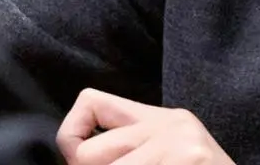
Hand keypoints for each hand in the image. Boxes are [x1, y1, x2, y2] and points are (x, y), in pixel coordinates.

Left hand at [58, 88, 235, 164]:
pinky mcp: (188, 162)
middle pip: (86, 154)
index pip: (91, 102)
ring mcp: (180, 148)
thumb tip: (75, 158)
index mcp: (163, 119)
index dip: (71, 134)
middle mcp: (170, 126)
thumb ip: (131, 149)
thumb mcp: (170, 155)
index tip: (79, 161)